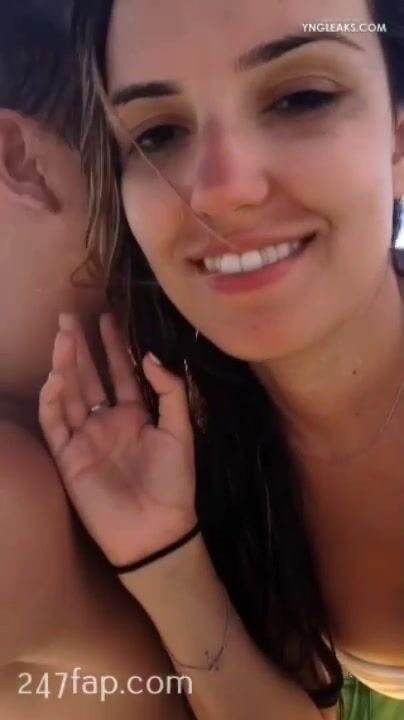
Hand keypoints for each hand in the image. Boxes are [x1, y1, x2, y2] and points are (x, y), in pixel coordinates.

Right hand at [39, 313, 196, 567]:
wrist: (158, 528)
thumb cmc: (173, 482)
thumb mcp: (180, 432)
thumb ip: (169, 392)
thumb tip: (150, 356)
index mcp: (133, 415)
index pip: (119, 373)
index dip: (113, 347)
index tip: (107, 318)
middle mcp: (106, 422)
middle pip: (88, 378)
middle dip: (80, 348)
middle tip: (69, 318)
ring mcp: (85, 439)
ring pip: (69, 395)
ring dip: (64, 366)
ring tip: (63, 337)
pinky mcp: (69, 458)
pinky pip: (55, 425)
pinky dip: (52, 401)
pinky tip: (55, 377)